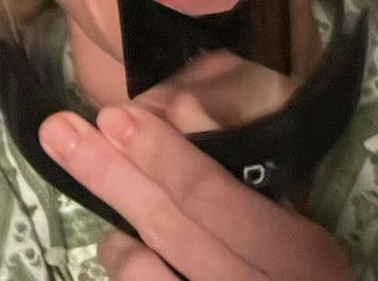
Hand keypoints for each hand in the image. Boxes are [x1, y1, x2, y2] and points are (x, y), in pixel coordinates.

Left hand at [39, 104, 351, 280]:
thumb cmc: (314, 273)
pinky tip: (124, 247)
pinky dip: (130, 266)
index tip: (116, 115)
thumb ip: (256, 180)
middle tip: (63, 132)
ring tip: (104, 186)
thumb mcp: (307, 227)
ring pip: (146, 267)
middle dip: (112, 174)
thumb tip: (187, 113)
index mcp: (296, 252)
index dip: (161, 154)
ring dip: (117, 222)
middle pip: (168, 225)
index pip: (212, 195)